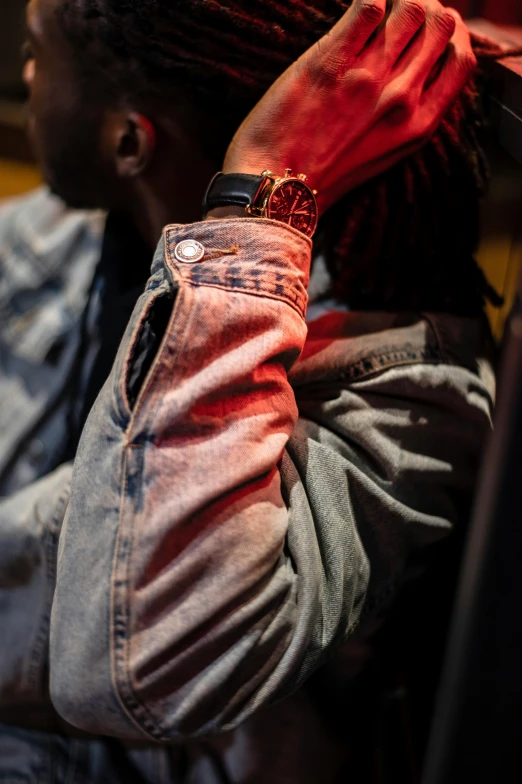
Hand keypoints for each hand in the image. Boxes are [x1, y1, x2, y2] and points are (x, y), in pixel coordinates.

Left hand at [223, 0, 475, 215]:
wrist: (278, 189)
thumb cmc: (327, 175)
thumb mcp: (386, 155)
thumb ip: (410, 116)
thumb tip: (420, 75)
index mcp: (419, 125)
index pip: (462, 60)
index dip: (453, 35)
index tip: (433, 29)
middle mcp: (401, 99)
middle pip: (440, 25)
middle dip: (427, 9)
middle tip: (401, 13)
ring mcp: (367, 78)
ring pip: (410, 8)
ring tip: (378, 9)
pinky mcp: (330, 62)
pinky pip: (367, 7)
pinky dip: (368, 0)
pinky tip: (357, 13)